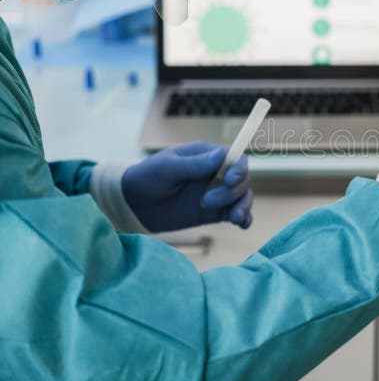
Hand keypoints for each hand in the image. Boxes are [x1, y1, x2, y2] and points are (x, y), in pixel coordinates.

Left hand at [122, 142, 253, 232]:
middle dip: (232, 192)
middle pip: (242, 180)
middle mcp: (216, 173)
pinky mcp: (214, 212)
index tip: (230, 180)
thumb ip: (194, 164)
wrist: (133, 205)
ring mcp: (217, 193)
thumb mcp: (167, 169)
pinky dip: (243, 219)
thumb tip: (222, 155)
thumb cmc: (147, 178)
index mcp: (206, 156)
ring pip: (242, 197)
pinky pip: (235, 214)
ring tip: (233, 219)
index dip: (238, 168)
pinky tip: (242, 225)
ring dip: (243, 207)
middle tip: (207, 201)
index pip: (234, 158)